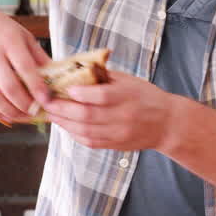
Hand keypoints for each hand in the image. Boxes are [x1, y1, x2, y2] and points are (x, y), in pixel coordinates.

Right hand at [0, 8, 50, 124]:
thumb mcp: (21, 33)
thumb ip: (37, 54)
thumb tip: (55, 73)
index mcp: (9, 41)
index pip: (25, 68)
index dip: (37, 87)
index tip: (47, 100)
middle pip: (9, 87)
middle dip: (25, 105)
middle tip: (36, 112)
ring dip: (11, 112)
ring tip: (23, 116)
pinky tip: (6, 115)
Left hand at [43, 71, 178, 151]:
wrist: (167, 124)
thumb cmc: (146, 97)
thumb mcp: (130, 80)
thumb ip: (104, 76)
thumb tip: (75, 70)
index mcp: (128, 96)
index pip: (101, 96)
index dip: (80, 93)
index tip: (64, 87)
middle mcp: (124, 117)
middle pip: (87, 115)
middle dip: (63, 109)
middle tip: (47, 102)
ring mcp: (119, 134)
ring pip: (85, 131)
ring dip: (64, 123)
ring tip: (52, 114)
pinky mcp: (116, 145)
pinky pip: (90, 142)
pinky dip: (74, 134)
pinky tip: (66, 126)